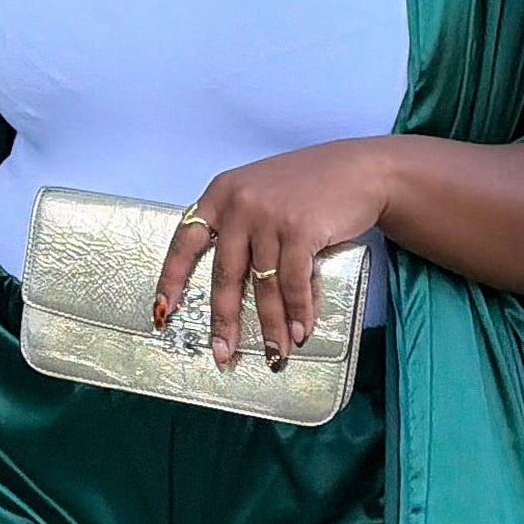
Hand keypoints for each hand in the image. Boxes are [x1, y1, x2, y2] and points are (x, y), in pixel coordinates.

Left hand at [152, 140, 392, 372]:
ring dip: (271, 326)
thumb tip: (232, 291)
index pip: (185, 242)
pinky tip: (299, 332)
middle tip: (221, 354)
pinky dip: (299, 312)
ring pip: (264, 286)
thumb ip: (241, 228)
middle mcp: (239, 203)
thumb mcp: (261, 192)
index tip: (163, 312)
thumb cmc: (310, 185)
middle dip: (224, 321)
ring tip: (275, 354)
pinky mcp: (300, 230)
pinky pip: (294, 284)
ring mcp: (270, 216)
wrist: (360, 169)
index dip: (171, 279)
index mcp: (221, 194)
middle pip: (224, 275)